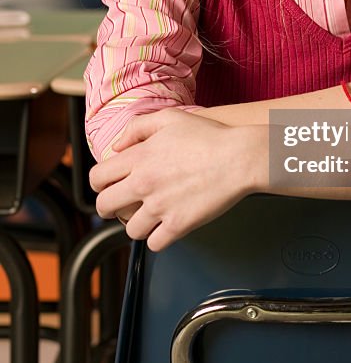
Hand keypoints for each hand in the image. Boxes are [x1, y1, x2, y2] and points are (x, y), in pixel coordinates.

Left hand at [89, 109, 267, 251]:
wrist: (240, 157)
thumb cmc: (210, 136)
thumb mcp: (170, 118)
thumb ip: (137, 128)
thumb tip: (118, 146)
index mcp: (138, 158)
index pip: (97, 178)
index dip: (99, 183)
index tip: (107, 186)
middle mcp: (143, 184)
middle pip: (105, 207)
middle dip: (109, 207)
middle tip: (120, 206)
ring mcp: (160, 207)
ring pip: (129, 230)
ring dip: (137, 224)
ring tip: (149, 217)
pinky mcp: (178, 225)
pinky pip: (154, 244)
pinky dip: (158, 238)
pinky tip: (166, 228)